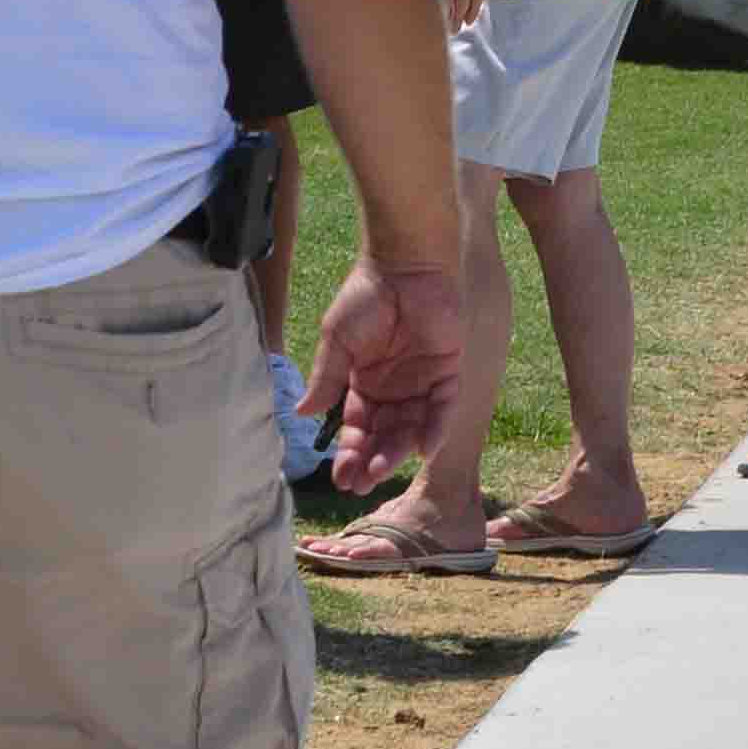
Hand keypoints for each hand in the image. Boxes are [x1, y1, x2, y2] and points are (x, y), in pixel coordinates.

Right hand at [301, 255, 465, 492]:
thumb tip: (299, 415)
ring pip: (411, 427)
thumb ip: (325, 379)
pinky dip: (435, 428)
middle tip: (360, 485)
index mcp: (364, 383)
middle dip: (371, 460)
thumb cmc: (365, 296)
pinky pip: (443, 406)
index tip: (339, 478)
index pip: (356, 428)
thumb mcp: (338, 341)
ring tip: (382, 471)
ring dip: (398, 451)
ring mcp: (422, 380)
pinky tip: (423, 450)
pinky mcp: (448, 368)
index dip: (349, 452)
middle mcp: (394, 388)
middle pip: (383, 434)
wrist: (404, 263)